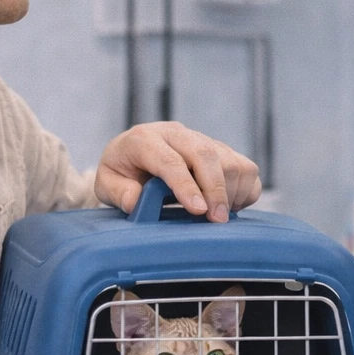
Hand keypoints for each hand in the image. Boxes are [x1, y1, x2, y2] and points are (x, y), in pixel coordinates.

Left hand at [95, 121, 260, 221]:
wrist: (134, 156)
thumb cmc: (122, 173)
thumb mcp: (107, 183)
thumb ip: (117, 192)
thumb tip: (136, 200)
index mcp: (144, 139)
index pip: (170, 160)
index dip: (185, 185)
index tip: (197, 210)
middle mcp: (176, 134)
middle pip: (206, 155)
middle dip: (215, 189)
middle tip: (217, 220)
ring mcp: (202, 140)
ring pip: (230, 161)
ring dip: (231, 192)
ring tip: (218, 216)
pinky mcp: (222, 150)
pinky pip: (247, 168)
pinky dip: (245, 190)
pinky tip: (228, 206)